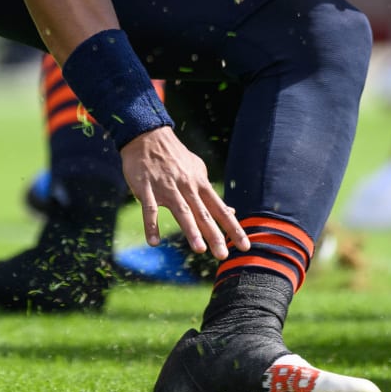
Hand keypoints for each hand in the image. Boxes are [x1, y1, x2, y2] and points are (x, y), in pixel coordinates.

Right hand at [119, 126, 248, 260]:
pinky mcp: (146, 188)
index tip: (244, 245)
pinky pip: (149, 209)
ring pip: (181, 211)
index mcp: (200, 184)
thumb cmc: (175, 157)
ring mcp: (166, 187)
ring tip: (199, 249)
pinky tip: (154, 242)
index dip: (233, 227)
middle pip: (203, 213)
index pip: (220, 209)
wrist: (147, 136)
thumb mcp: (197, 170)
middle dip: (214, 234)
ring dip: (191, 230)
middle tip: (223, 255)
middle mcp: (186, 186)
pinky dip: (151, 226)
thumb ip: (210, 193)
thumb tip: (230, 211)